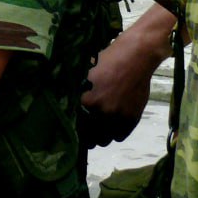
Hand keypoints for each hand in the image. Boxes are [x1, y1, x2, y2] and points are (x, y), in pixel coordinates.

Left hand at [81, 2, 176, 145]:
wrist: (135, 57)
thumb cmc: (107, 61)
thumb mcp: (85, 73)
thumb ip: (76, 90)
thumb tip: (63, 100)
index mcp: (87, 101)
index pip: (77, 126)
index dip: (75, 129)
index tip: (75, 129)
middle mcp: (102, 113)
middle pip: (90, 138)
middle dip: (87, 136)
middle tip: (87, 131)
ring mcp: (119, 117)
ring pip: (105, 139)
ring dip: (101, 136)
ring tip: (99, 128)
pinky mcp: (132, 119)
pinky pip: (120, 136)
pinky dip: (115, 133)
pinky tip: (112, 125)